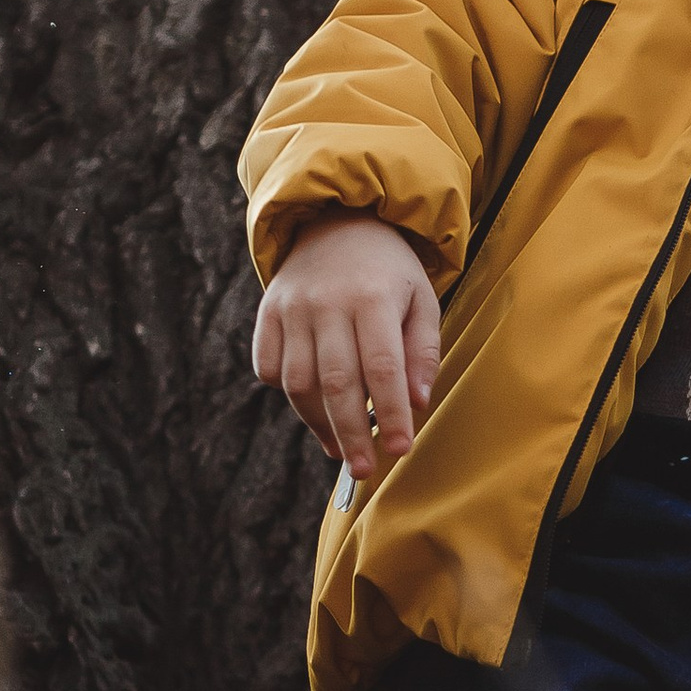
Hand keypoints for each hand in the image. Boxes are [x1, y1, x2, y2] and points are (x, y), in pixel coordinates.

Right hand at [252, 212, 440, 482]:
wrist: (336, 220)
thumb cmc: (389, 270)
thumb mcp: (421, 299)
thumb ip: (422, 351)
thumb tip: (418, 403)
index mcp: (374, 297)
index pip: (382, 367)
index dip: (392, 413)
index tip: (401, 450)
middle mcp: (327, 302)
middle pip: (337, 383)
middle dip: (352, 434)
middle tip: (365, 470)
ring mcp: (291, 308)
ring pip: (298, 382)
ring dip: (319, 424)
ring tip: (341, 449)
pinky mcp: (267, 313)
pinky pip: (268, 367)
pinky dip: (286, 393)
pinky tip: (312, 407)